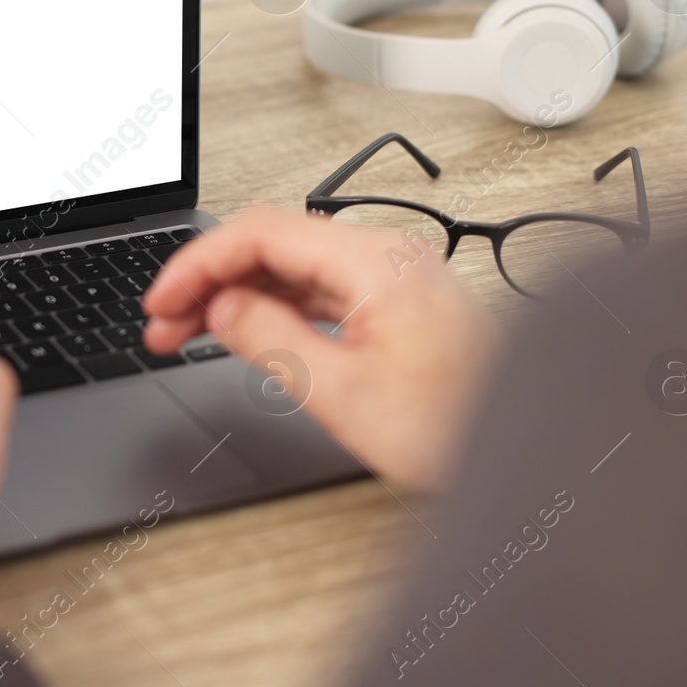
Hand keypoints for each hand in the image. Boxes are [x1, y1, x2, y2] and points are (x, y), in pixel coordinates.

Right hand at [142, 208, 498, 489]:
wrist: (525, 454)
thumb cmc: (457, 427)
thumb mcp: (343, 393)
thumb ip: (272, 339)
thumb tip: (222, 307)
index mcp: (374, 262)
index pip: (261, 232)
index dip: (198, 263)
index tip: (162, 299)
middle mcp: (385, 256)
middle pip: (272, 242)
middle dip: (208, 278)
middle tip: (160, 321)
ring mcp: (391, 276)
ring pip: (290, 264)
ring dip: (234, 293)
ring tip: (184, 331)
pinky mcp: (394, 301)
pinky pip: (317, 286)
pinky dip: (271, 305)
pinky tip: (240, 329)